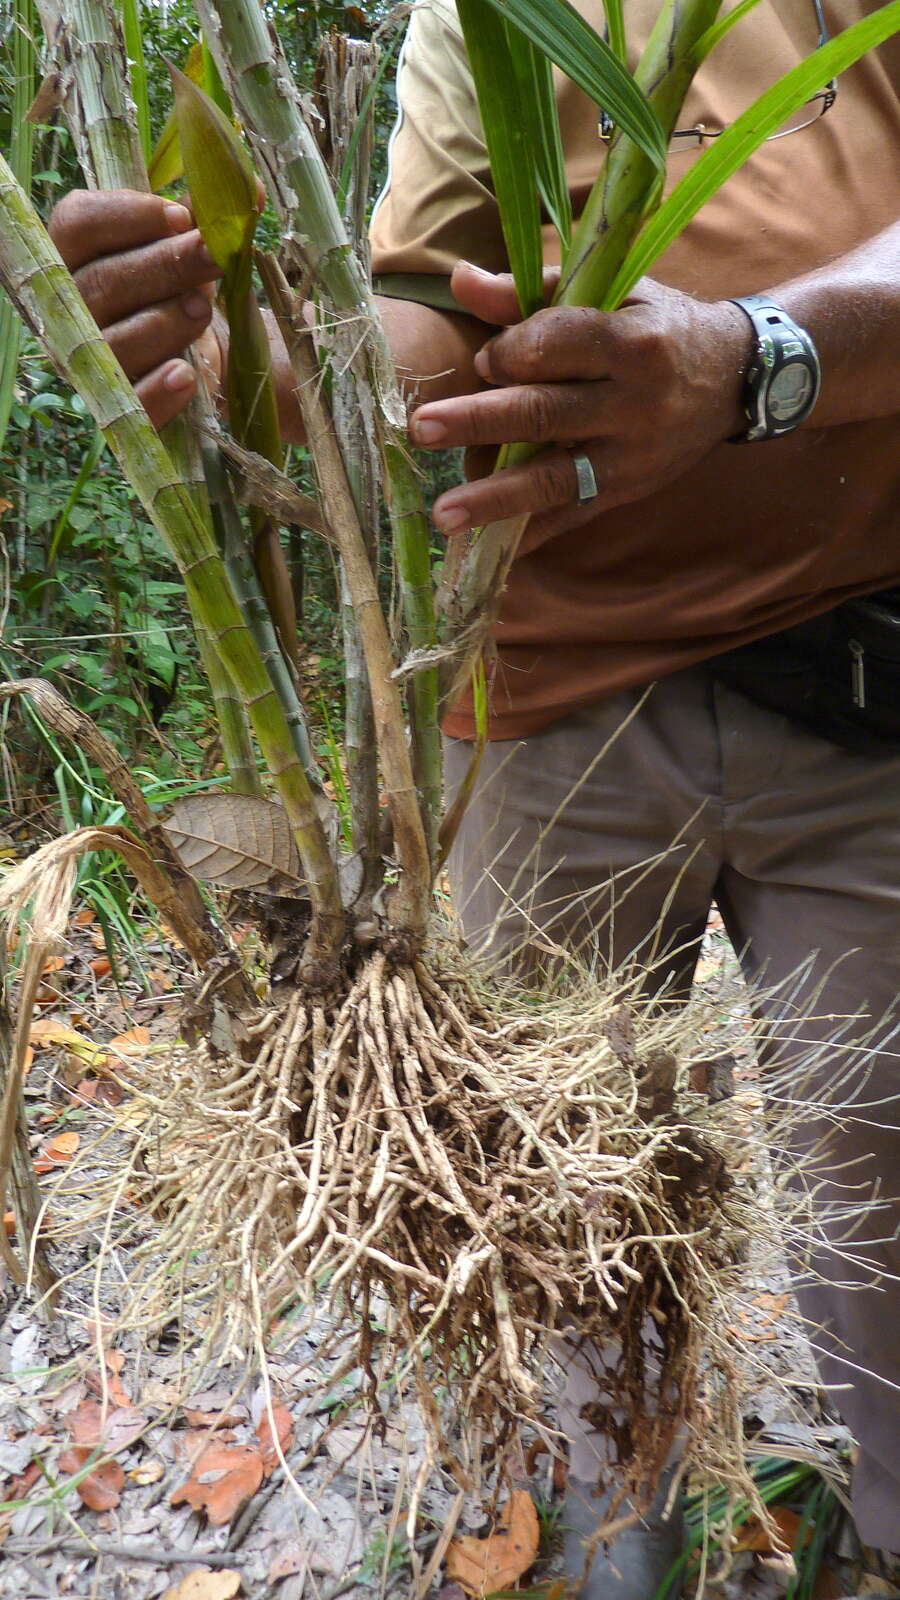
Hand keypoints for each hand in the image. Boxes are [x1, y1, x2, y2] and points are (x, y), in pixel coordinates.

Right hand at [48, 189, 222, 428]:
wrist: (199, 354)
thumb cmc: (180, 286)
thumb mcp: (190, 245)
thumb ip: (208, 215)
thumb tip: (251, 187)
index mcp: (74, 253)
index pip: (78, 224)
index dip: (128, 217)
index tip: (182, 216)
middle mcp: (71, 308)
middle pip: (102, 282)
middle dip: (165, 266)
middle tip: (214, 255)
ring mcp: (90, 362)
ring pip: (114, 342)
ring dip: (165, 322)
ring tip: (203, 310)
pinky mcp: (119, 408)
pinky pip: (130, 405)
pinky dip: (159, 390)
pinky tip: (187, 374)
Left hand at [408, 262, 751, 544]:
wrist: (736, 379)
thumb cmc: (659, 326)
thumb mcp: (613, 295)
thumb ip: (533, 294)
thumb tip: (460, 281)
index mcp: (632, 341)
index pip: (558, 344)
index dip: (511, 352)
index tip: (485, 360)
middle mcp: (634, 403)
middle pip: (546, 413)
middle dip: (480, 422)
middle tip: (422, 428)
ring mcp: (631, 456)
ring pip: (555, 478)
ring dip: (494, 498)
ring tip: (444, 514)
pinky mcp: (627, 492)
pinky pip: (571, 517)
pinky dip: (529, 535)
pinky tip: (484, 550)